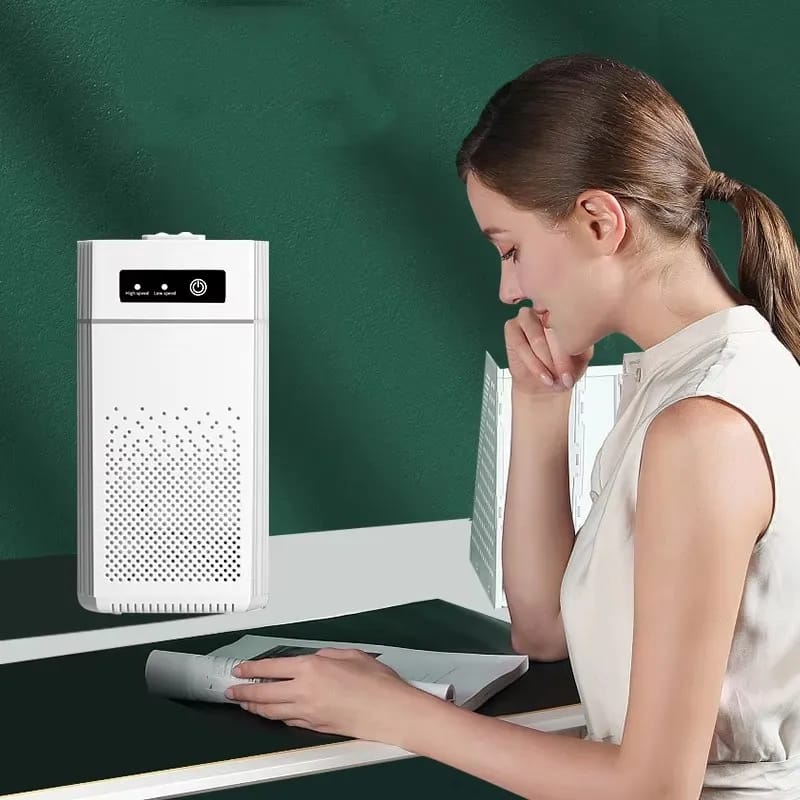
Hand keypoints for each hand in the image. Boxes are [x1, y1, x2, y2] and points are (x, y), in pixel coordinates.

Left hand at [225, 648, 420, 742]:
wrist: (391, 712)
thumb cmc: (377, 684)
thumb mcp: (350, 654)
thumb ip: (327, 654)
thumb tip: (315, 657)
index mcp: (311, 668)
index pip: (270, 668)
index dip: (251, 669)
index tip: (240, 669)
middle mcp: (305, 692)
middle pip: (263, 694)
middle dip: (243, 692)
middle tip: (232, 691)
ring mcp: (308, 713)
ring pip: (271, 712)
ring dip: (255, 708)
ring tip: (245, 705)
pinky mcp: (316, 728)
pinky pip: (288, 722)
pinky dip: (277, 718)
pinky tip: (274, 715)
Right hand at [505, 306, 592, 395]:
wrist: (543, 384)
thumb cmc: (563, 368)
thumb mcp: (582, 358)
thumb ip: (583, 347)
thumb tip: (577, 345)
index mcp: (567, 310)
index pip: (571, 324)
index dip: (573, 350)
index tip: (573, 372)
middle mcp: (547, 311)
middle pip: (554, 330)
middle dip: (559, 358)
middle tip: (564, 377)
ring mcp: (528, 316)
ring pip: (537, 338)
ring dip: (545, 361)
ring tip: (553, 377)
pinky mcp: (511, 327)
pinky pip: (520, 345)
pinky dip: (532, 363)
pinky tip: (542, 375)